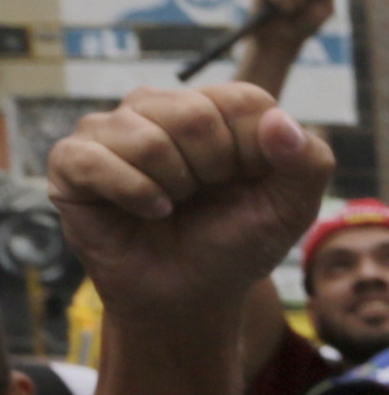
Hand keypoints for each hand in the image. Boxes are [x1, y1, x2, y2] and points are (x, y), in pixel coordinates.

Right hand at [46, 83, 333, 329]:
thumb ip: (309, 162)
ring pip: (147, 138)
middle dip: (212, 172)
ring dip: (173, 188)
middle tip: (203, 197)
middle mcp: (158, 107)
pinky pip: (97, 160)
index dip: (254, 152)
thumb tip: (280, 121)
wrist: (189, 294)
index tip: (246, 182)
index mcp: (214, 108)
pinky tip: (147, 211)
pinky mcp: (73, 160)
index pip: (244, 99)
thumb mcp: (291, 209)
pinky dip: (133, 195)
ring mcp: (110, 129)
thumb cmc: (236, 243)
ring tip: (173, 204)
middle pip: (194, 115)